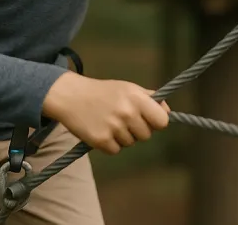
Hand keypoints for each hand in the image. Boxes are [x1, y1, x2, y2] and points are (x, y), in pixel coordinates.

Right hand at [41, 72, 169, 154]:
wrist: (70, 96)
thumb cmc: (102, 92)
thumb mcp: (126, 87)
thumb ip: (148, 98)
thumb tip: (167, 112)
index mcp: (136, 97)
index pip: (162, 121)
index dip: (156, 122)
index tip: (149, 120)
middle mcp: (127, 112)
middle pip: (146, 135)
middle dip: (137, 130)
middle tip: (122, 119)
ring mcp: (114, 127)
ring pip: (130, 143)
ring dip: (122, 136)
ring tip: (108, 121)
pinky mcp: (101, 141)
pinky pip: (116, 150)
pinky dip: (110, 144)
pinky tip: (101, 130)